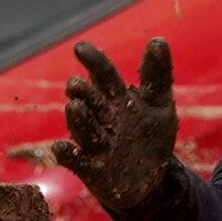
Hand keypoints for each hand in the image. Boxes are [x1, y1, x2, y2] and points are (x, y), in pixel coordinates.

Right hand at [60, 38, 182, 214]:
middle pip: (88, 100)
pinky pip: (76, 161)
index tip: (80, 48)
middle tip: (76, 84)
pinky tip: (61, 147)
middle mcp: (100, 118)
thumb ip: (157, 75)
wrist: (149, 181)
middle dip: (82, 92)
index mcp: (116, 99)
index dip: (93, 61)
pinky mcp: (91, 170)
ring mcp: (94, 144)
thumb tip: (158, 39)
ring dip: (78, 119)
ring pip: (83, 128)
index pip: (103, 74)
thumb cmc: (150, 137)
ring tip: (75, 107)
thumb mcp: (159, 105)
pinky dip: (68, 155)